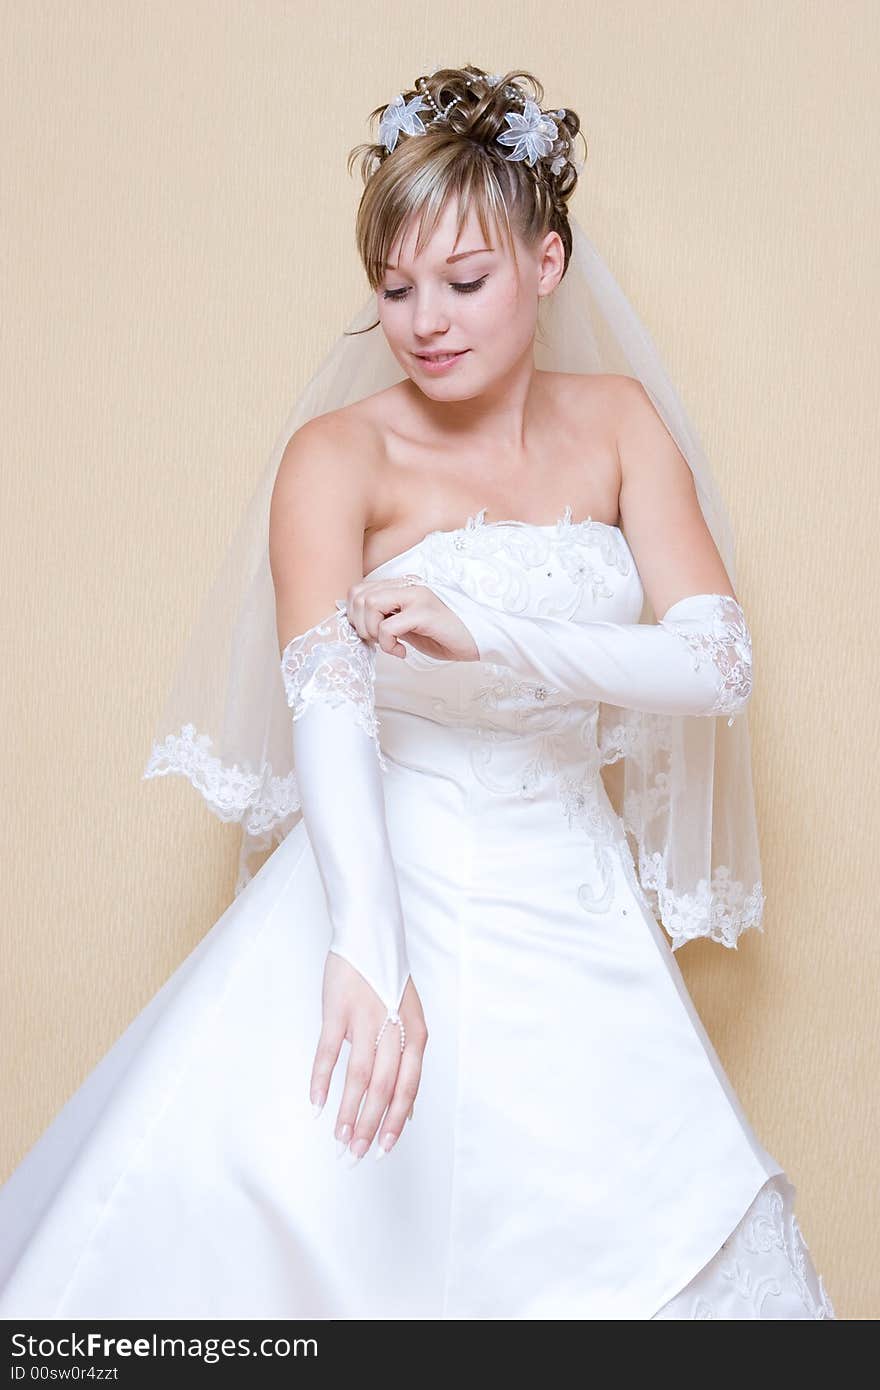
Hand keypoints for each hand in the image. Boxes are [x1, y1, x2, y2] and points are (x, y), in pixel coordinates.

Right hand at [309, 951, 427, 1161]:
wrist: (370, 936)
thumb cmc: (388, 982)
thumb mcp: (408, 1020)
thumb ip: (408, 1063)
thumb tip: (409, 1110)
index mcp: (415, 1034)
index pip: (408, 1088)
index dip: (396, 1122)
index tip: (383, 1150)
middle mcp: (394, 1028)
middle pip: (383, 1088)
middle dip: (369, 1126)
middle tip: (355, 1154)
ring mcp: (366, 1018)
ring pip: (359, 1076)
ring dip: (347, 1111)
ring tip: (338, 1137)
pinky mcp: (338, 1008)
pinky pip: (328, 1051)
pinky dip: (321, 1079)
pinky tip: (316, 1103)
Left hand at [344, 575, 478, 661]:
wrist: (477, 639)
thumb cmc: (443, 635)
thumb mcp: (407, 626)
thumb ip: (385, 619)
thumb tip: (358, 625)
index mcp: (400, 586)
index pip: (359, 590)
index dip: (354, 615)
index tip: (370, 635)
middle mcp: (406, 585)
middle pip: (359, 595)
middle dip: (360, 624)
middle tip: (378, 641)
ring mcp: (416, 596)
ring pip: (370, 604)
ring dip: (372, 631)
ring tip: (389, 644)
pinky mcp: (424, 612)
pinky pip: (388, 626)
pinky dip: (389, 644)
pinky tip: (403, 652)